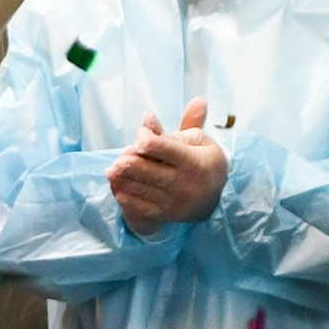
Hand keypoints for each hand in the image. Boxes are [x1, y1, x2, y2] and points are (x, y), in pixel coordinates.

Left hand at [108, 97, 228, 237]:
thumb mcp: (196, 139)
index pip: (166, 149)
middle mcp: (186, 183)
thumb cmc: (203, 161)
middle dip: (131, 163)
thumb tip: (149, 114)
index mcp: (194, 161)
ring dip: (125, 180)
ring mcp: (176, 201)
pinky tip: (118, 189)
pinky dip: (129, 199)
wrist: (217, 197)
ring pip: (145, 190)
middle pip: (151, 171)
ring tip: (112, 171)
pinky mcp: (168, 215)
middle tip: (118, 158)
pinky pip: (143, 208)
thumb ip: (175, 125)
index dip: (148, 140)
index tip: (140, 135)